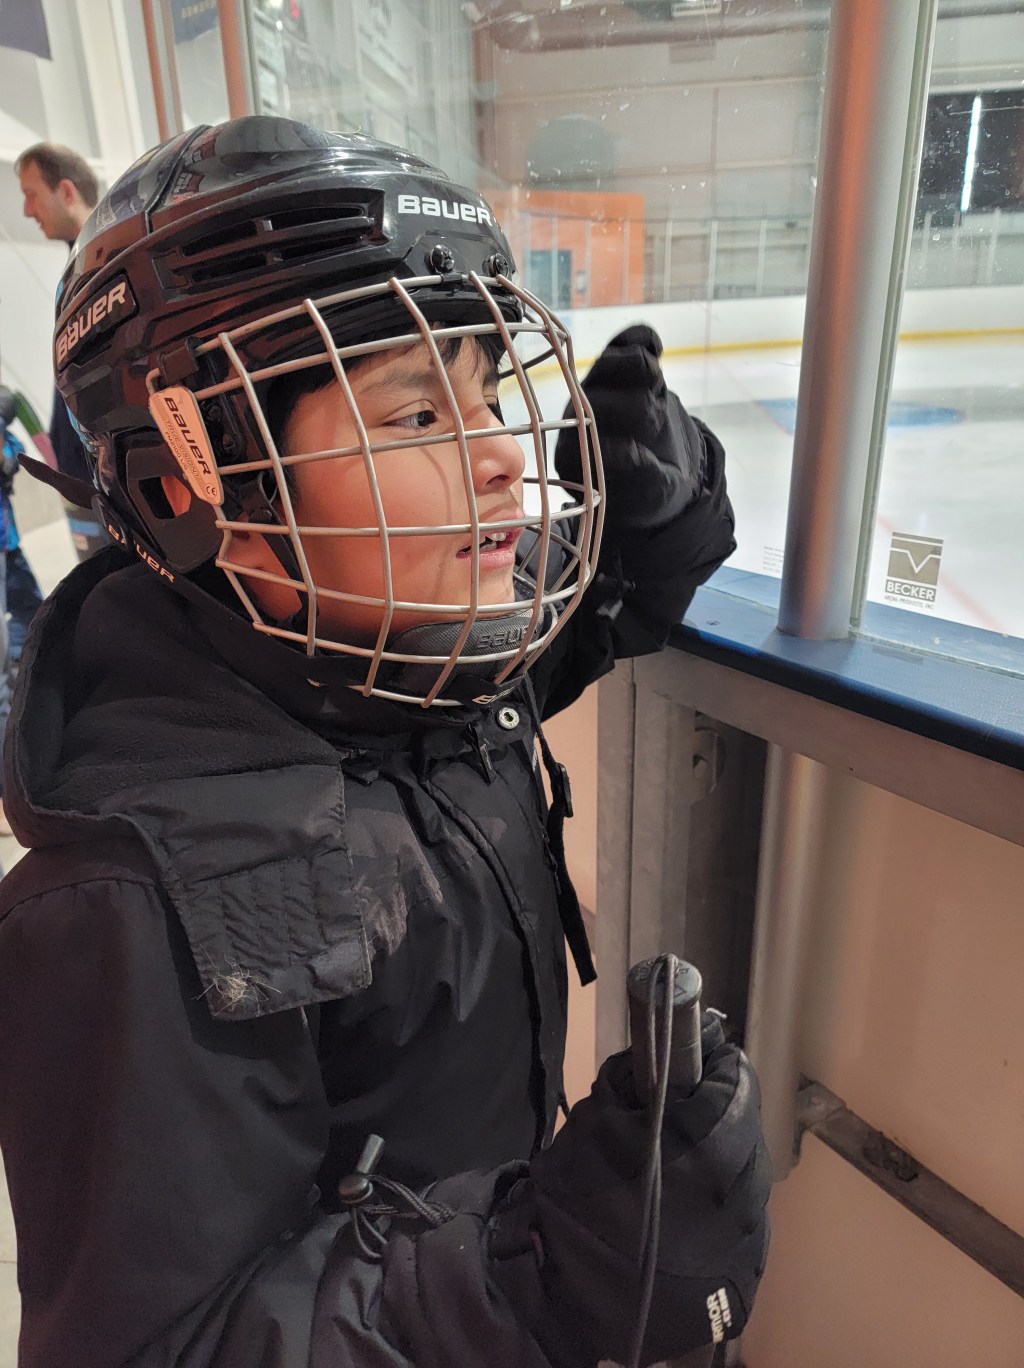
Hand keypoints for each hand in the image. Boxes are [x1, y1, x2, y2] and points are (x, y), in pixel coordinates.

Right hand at [490, 1016, 770, 1365]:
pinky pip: (743, 1217)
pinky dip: (720, 1203)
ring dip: (721, 1159)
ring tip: (678, 1165)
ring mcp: (751, 1238)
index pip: (735, 1081)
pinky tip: (685, 1209)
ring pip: (747, 1174)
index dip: (709, 1065)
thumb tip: (659, 1058)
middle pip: (745, 1127)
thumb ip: (633, 1084)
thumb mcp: (595, 1124)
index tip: (687, 1065)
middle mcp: (746, 1190)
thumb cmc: (580, 1203)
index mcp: (714, 1146)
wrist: (568, 1301)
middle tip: (675, 1113)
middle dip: (716, 1112)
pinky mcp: (746, 1272)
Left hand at [554, 325, 706, 530]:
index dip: (625, 447)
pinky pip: (629, 339)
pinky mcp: (619, 364)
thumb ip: (640, 478)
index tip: (644, 455)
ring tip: (658, 391)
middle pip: (601, 400)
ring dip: (646, 375)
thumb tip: (631, 452)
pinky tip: (657, 349)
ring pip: (614, 362)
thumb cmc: (650, 487)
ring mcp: (595, 386)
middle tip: (656, 426)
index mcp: (571, 456)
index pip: (590, 442)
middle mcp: (576, 418)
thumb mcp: (652, 494)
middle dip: (642, 412)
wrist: (665, 462)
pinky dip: (645, 339)